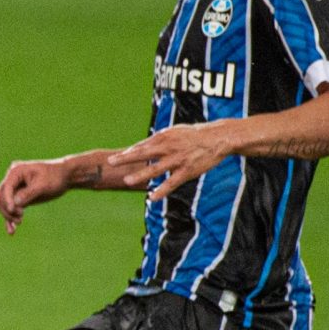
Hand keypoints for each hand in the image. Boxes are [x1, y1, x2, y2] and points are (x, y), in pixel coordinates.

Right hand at [0, 159, 72, 235]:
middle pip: (1, 196)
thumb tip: (15, 204)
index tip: (13, 211)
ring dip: (8, 215)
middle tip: (20, 218)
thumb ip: (28, 193)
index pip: (6, 187)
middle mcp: (12, 179)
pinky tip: (12, 231)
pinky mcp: (19, 197)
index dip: (7, 200)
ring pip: (4, 204)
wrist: (64, 177)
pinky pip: (11, 209)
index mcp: (16, 171)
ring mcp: (15, 188)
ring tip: (19, 222)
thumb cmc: (55, 177)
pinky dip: (11, 219)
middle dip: (8, 208)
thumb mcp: (43, 185)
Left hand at [110, 123, 235, 202]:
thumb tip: (144, 144)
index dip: (128, 152)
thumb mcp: (175, 131)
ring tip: (127, 181)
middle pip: (143, 153)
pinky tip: (152, 197)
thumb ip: (159, 139)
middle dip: (126, 158)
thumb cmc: (195, 135)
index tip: (114, 158)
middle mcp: (168, 147)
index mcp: (164, 137)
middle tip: (110, 162)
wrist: (218, 138)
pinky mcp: (187, 171)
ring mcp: (177, 160)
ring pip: (156, 169)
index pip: (142, 146)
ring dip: (140, 175)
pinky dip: (162, 190)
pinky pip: (172, 182)